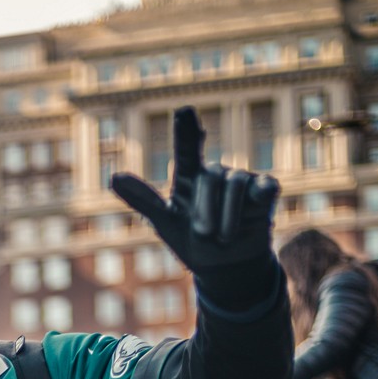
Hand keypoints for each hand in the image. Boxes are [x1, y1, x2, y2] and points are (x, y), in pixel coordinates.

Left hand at [111, 107, 279, 310]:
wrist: (224, 266)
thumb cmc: (192, 241)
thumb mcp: (165, 223)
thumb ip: (143, 199)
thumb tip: (113, 178)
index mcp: (189, 178)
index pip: (186, 150)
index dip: (186, 131)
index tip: (184, 112)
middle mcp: (215, 173)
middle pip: (211, 176)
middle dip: (206, 211)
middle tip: (203, 234)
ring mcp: (241, 180)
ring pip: (236, 184)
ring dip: (228, 218)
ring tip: (223, 238)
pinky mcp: (264, 192)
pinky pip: (264, 187)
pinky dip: (260, 196)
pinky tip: (259, 201)